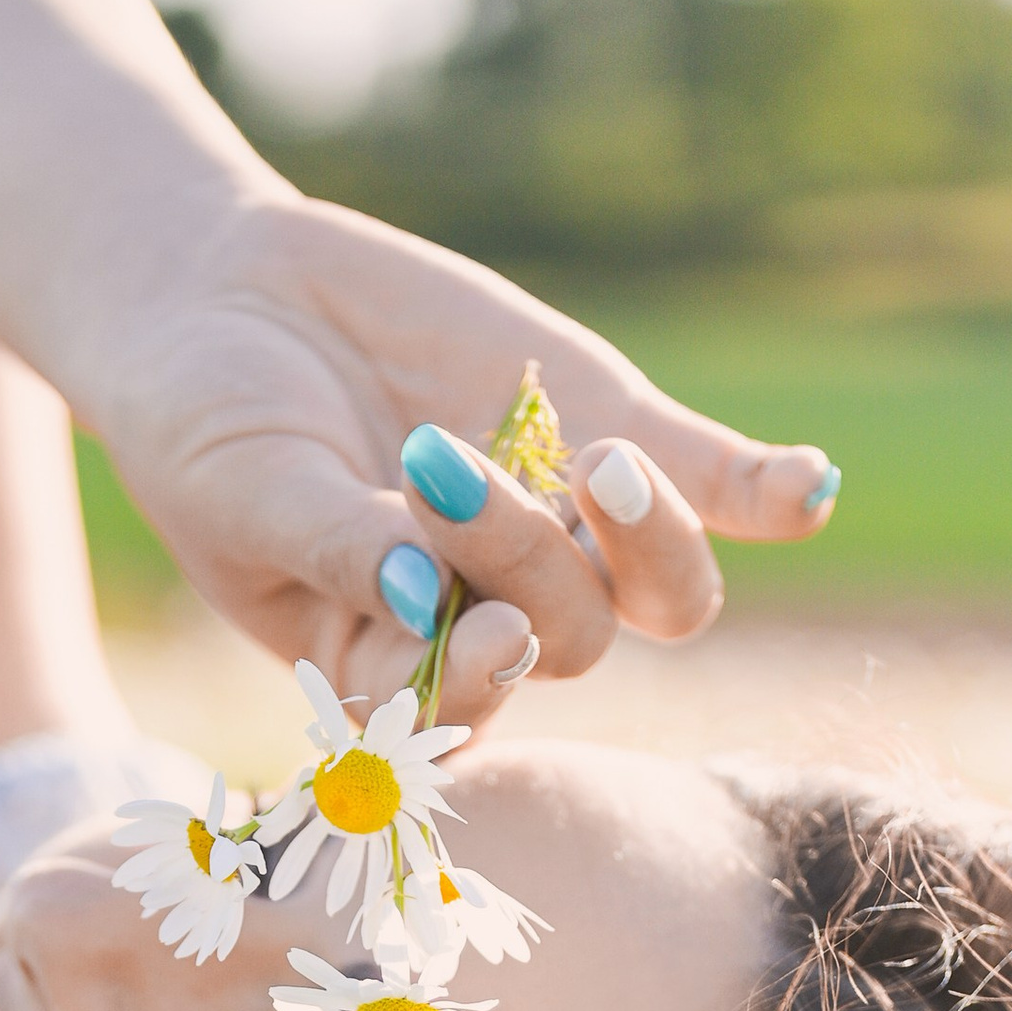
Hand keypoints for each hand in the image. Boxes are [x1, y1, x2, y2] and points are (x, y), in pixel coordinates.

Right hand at [98, 190, 838, 734]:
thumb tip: (425, 602)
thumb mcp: (244, 489)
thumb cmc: (201, 422)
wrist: (221, 294)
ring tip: (603, 463)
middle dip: (521, 564)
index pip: (461, 716)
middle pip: (565, 642)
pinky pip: (714, 483)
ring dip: (649, 546)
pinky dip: (768, 492)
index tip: (484, 631)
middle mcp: (489, 618)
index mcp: (391, 669)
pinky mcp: (605, 431)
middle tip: (441, 466)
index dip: (485, 688)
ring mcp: (562, 533)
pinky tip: (810, 488)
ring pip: (652, 595)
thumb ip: (333, 552)